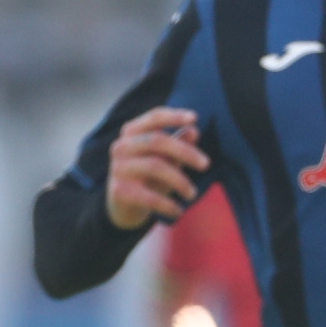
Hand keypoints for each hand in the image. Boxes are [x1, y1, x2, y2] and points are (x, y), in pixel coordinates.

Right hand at [106, 107, 207, 230]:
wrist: (123, 206)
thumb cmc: (149, 176)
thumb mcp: (165, 159)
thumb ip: (178, 145)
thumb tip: (194, 131)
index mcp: (132, 133)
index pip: (153, 117)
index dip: (173, 116)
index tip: (195, 118)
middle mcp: (122, 146)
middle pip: (157, 141)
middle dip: (185, 152)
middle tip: (206, 165)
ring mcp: (119, 168)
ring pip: (155, 166)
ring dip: (180, 181)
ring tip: (192, 194)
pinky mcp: (120, 190)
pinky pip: (150, 196)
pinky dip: (168, 204)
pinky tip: (179, 211)